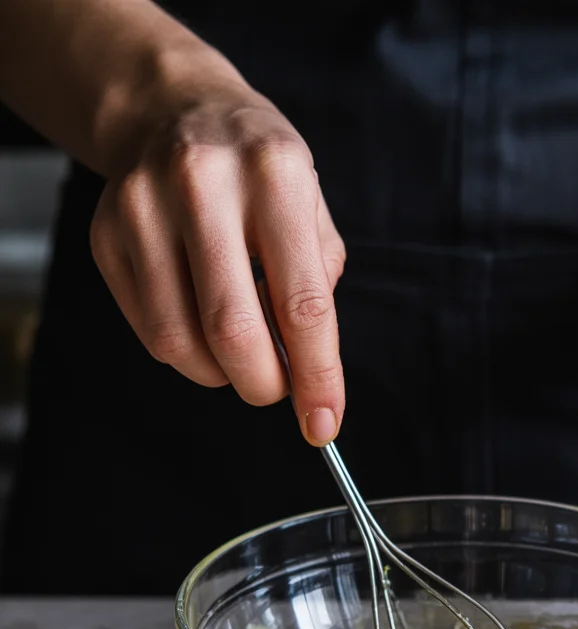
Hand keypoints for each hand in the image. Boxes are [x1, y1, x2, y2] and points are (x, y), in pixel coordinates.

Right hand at [90, 82, 344, 444]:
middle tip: (277, 390)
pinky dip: (186, 352)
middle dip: (263, 384)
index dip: (317, 376)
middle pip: (232, 330)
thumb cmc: (258, 172)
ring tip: (241, 352)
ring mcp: (143, 208)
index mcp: (274, 174)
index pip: (302, 302)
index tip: (324, 423)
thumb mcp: (310, 207)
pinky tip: (203, 325)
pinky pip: (148, 331)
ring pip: (180, 341)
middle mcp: (203, 183)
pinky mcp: (107, 235)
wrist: (174, 110)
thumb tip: (307, 374)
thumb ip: (316, 287)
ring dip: (220, 374)